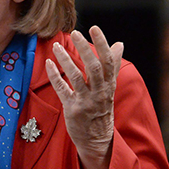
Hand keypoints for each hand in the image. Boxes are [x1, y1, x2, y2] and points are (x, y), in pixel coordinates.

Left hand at [45, 26, 123, 168]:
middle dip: (84, 49)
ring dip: (66, 60)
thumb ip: (113, 65)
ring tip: (56, 46)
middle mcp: (99, 93)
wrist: (97, 139)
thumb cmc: (102, 108)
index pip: (108, 62)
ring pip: (76, 77)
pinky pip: (62, 90)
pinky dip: (55, 76)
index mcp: (109, 85)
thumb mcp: (110, 87)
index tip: (94, 28)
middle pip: (93, 68)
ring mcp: (86, 102)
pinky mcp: (72, 110)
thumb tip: (119, 44)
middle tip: (75, 33)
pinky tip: (48, 63)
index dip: (102, 44)